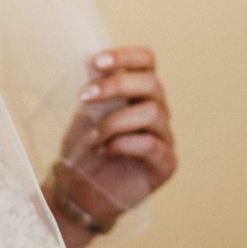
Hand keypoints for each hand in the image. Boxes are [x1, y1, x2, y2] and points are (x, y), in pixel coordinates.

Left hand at [51, 47, 176, 229]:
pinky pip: (152, 144)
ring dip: (115, 121)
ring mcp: (164, 137)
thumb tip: (91, 62)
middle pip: (152, 83)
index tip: (96, 62)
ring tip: (92, 137)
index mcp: (139, 92)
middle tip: (84, 96)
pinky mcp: (166, 163)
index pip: (147, 61)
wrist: (81, 191)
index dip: (126, 55)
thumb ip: (95, 89)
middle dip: (115, 85)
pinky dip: (123, 144)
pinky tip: (105, 151)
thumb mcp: (85, 113)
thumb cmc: (86, 149)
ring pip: (152, 113)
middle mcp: (157, 110)